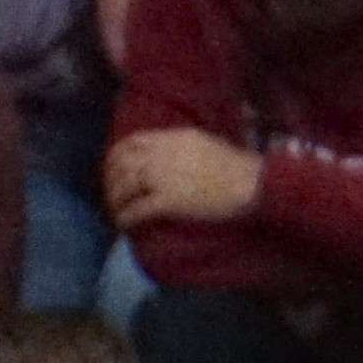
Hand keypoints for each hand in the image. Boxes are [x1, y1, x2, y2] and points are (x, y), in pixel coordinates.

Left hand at [105, 129, 262, 229]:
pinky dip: (126, 218)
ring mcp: (162, 177)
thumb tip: (170, 155)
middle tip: (112, 193)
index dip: (117, 155)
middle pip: (123, 164)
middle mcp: (162, 154)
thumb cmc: (236, 164)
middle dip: (112, 180)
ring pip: (125, 187)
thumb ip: (183, 146)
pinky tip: (124, 224)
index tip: (114, 167)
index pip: (132, 141)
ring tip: (116, 211)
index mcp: (172, 137)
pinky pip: (137, 209)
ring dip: (116, 201)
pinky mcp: (167, 201)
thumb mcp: (206, 143)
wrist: (250, 182)